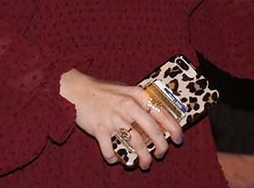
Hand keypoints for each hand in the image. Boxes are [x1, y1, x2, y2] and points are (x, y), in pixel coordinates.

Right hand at [59, 69, 182, 169]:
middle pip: (152, 131)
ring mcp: (113, 118)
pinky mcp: (100, 129)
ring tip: (144, 164)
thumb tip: (157, 115)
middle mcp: (127, 106)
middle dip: (161, 147)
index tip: (178, 139)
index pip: (162, 113)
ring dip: (144, 158)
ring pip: (137, 144)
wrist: (76, 90)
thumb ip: (139, 100)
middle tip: (161, 154)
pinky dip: (114, 158)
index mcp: (136, 95)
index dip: (173, 129)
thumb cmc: (102, 90)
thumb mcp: (124, 89)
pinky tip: (115, 159)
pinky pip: (110, 150)